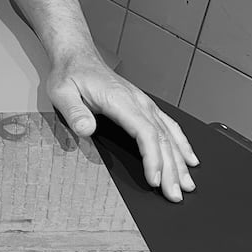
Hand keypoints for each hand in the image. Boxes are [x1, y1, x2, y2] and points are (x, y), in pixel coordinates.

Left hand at [46, 53, 198, 201]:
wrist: (77, 57)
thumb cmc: (70, 75)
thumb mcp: (62, 92)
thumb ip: (74, 112)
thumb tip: (86, 129)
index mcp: (120, 100)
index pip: (145, 133)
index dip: (153, 158)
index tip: (155, 180)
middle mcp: (138, 102)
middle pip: (162, 138)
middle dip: (172, 169)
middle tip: (176, 194)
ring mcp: (143, 103)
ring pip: (169, 134)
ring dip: (180, 161)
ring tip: (188, 184)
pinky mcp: (143, 106)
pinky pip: (168, 126)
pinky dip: (181, 144)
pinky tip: (189, 158)